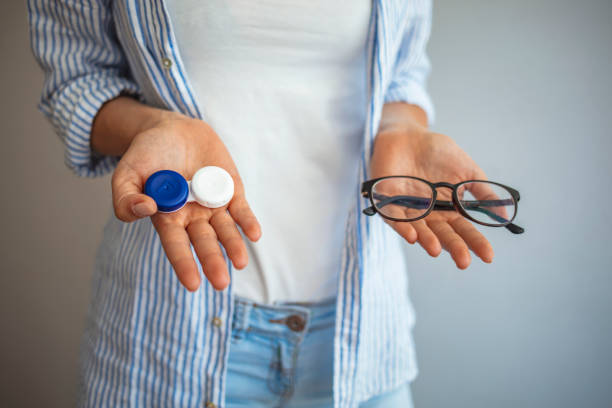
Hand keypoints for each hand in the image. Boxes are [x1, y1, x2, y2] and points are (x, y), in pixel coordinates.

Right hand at [110, 112, 260, 290]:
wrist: (171, 129)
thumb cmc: (146, 155)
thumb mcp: (126, 173)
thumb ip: (125, 197)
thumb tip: (144, 210)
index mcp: (167, 217)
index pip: (176, 246)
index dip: (184, 264)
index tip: (193, 284)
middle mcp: (193, 216)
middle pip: (205, 242)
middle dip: (213, 261)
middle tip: (221, 282)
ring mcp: (213, 204)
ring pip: (225, 229)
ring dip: (234, 245)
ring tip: (240, 263)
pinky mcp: (231, 190)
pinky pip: (241, 209)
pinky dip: (247, 221)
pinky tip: (254, 234)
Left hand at [370, 125, 493, 268]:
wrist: (409, 136)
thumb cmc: (439, 154)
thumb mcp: (467, 171)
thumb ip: (484, 193)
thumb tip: (505, 215)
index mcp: (449, 210)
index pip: (464, 230)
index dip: (476, 243)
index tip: (489, 256)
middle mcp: (429, 215)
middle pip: (443, 235)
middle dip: (454, 248)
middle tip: (464, 262)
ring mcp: (409, 210)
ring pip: (419, 230)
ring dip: (428, 240)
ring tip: (437, 250)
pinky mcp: (388, 202)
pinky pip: (394, 218)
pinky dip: (402, 227)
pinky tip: (412, 236)